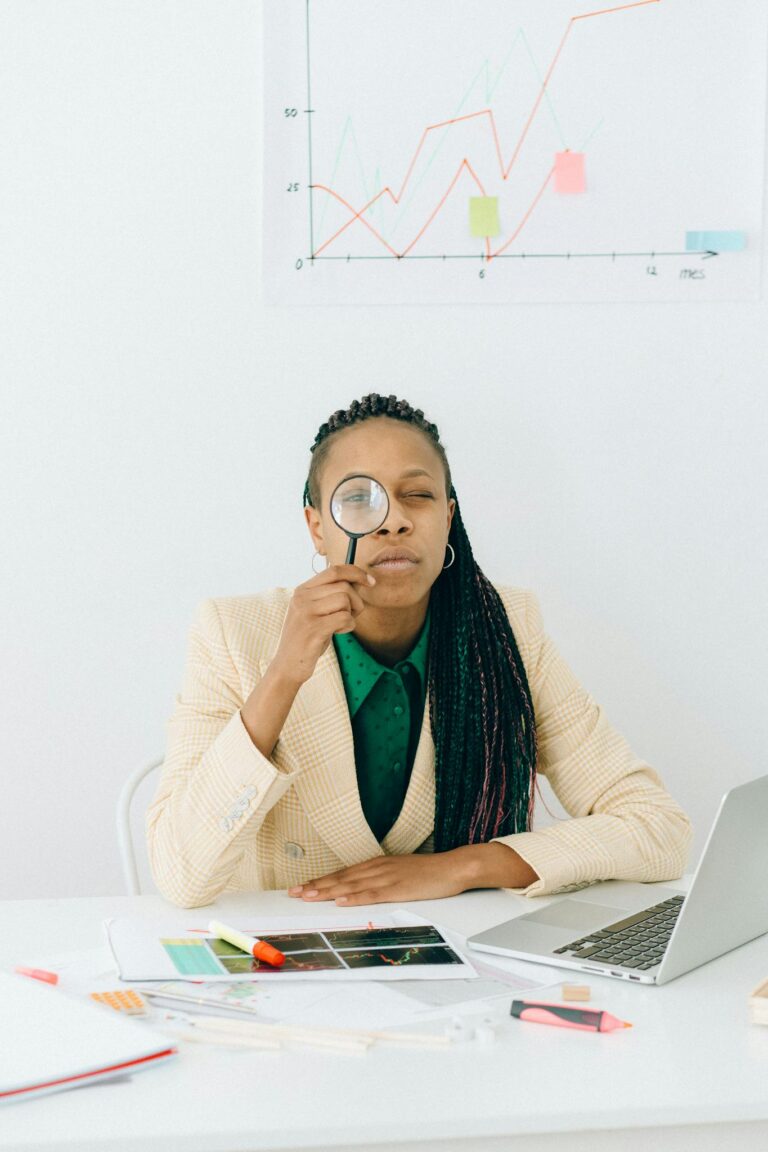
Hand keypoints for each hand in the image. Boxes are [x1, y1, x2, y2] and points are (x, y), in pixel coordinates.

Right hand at [271, 564, 374, 686]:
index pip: (334, 570)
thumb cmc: (307, 638)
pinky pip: (345, 618)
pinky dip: (348, 626)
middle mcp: (302, 597)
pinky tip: (338, 633)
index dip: (356, 573)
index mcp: (302, 590)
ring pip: (345, 600)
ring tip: (340, 626)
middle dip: (356, 601)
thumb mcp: (314, 611)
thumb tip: (359, 580)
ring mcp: (306, 612)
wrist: (287, 665)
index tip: (370, 581)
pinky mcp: (313, 629)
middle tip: (352, 615)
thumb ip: (330, 595)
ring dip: (351, 614)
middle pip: (344, 586)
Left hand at [287, 850, 475, 905]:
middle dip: (316, 886)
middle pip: (341, 878)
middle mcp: (377, 868)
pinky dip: (354, 897)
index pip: (343, 874)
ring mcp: (387, 877)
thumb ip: (380, 879)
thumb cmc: (428, 873)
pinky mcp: (398, 888)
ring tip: (308, 896)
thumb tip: (360, 889)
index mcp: (377, 865)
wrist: (453, 867)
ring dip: (327, 891)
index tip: (301, 887)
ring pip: (351, 885)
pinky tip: (341, 901)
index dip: (320, 880)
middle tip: (294, 893)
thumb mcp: (399, 872)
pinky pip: (372, 894)